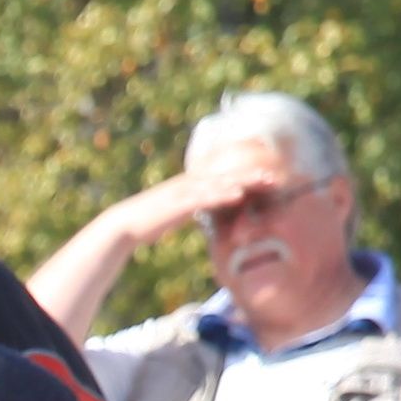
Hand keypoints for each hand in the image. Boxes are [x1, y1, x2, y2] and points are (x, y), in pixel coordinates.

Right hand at [118, 161, 267, 245]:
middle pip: (228, 176)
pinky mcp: (179, 202)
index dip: (247, 178)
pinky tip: (240, 193)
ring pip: (222, 182)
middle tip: (277, 176)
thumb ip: (191, 208)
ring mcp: (185, 191)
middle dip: (253, 175)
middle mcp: (191, 184)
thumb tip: (204, 211)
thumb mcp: (175, 214)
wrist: (123, 225)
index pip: (224, 179)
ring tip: (267, 180)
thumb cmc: (147, 223)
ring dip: (246, 180)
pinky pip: (206, 196)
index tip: (268, 180)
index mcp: (191, 187)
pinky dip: (224, 194)